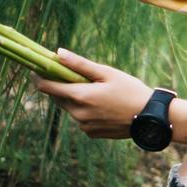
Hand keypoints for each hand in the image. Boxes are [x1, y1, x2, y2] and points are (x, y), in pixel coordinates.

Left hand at [33, 49, 154, 139]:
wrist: (150, 118)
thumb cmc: (130, 91)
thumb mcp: (107, 73)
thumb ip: (80, 64)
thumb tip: (57, 53)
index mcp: (80, 96)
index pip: (47, 87)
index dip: (38, 77)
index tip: (36, 69)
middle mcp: (78, 113)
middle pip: (58, 97)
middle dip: (60, 86)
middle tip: (71, 75)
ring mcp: (84, 125)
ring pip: (70, 108)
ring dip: (74, 98)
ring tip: (94, 90)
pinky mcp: (91, 133)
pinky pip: (81, 119)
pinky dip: (85, 110)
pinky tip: (103, 106)